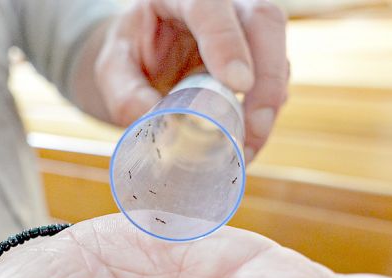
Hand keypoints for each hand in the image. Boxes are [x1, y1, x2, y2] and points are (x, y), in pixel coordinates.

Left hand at [95, 0, 288, 160]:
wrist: (146, 55)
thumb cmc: (130, 55)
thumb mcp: (113, 70)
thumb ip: (126, 94)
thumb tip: (156, 124)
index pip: (210, 7)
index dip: (228, 43)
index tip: (239, 85)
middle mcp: (223, 2)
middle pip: (264, 20)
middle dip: (266, 77)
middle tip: (253, 127)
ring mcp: (246, 25)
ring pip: (278, 49)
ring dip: (270, 102)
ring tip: (247, 148)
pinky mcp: (260, 53)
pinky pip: (277, 75)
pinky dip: (267, 110)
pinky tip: (249, 139)